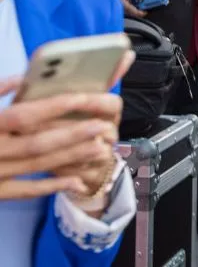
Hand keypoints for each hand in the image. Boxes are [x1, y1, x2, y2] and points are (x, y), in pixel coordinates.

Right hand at [0, 51, 130, 199]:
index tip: (83, 97)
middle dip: (72, 135)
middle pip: (37, 144)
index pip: (23, 115)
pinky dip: (52, 187)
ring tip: (100, 148)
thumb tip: (21, 78)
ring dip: (70, 158)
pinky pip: (26, 191)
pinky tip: (77, 183)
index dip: (53, 106)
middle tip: (103, 126)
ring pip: (36, 166)